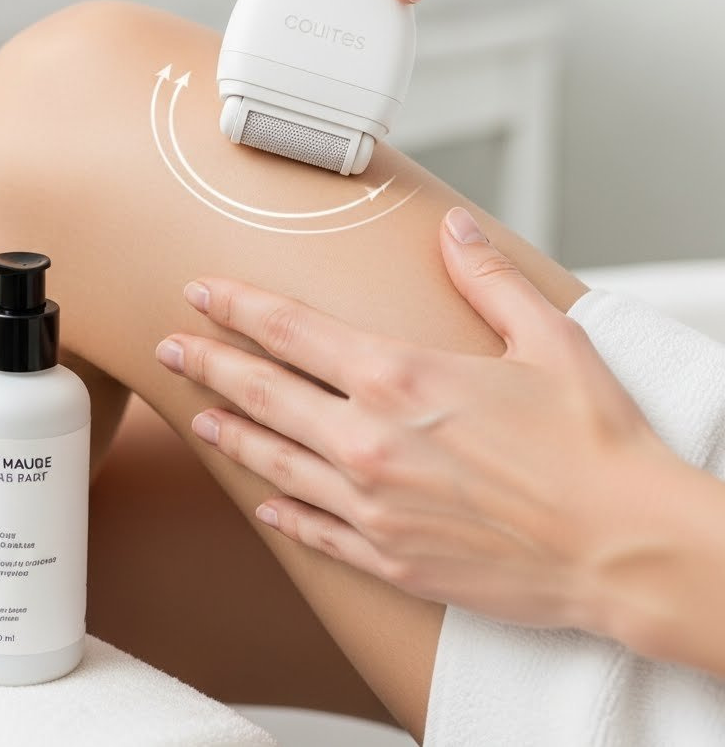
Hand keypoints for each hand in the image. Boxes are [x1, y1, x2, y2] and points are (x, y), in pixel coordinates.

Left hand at [156, 206, 677, 637]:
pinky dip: (284, 512)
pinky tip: (264, 502)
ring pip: (277, 461)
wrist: (619, 546)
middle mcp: (371, 441)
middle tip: (170, 346)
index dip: (238, 307)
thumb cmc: (590, 443)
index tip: (201, 291)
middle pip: (264, 393)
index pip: (292, 331)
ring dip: (231, 432)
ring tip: (198, 414)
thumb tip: (454, 229)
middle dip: (211, 363)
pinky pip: (316, 530)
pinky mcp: (391, 558)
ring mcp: (374, 506)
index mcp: (401, 377)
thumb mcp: (546, 338)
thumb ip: (487, 277)